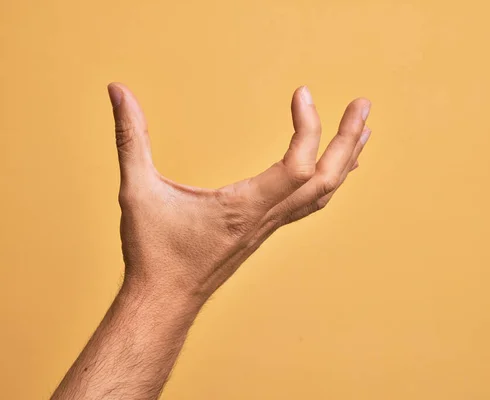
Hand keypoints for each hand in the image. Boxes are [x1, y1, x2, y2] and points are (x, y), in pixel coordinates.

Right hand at [108, 83, 371, 301]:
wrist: (165, 301)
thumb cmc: (154, 253)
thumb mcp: (136, 190)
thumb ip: (129, 137)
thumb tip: (117, 90)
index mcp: (244, 207)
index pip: (297, 166)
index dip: (308, 126)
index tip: (301, 92)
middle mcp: (266, 218)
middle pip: (326, 179)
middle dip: (348, 140)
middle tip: (363, 105)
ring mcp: (270, 226)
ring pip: (323, 194)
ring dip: (345, 160)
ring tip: (362, 130)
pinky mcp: (265, 230)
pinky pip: (309, 203)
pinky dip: (328, 180)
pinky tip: (333, 169)